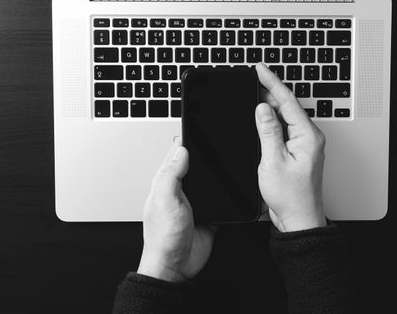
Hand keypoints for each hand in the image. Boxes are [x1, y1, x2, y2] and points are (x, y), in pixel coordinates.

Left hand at [138, 138, 214, 282]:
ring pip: (210, 180)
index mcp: (166, 182)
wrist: (176, 266)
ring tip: (228, 159)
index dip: (187, 142)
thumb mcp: (164, 200)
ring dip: (218, 174)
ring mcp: (197, 201)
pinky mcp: (211, 213)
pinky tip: (234, 186)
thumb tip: (180, 150)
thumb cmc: (163, 237)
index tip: (200, 129)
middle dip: (206, 155)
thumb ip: (171, 174)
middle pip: (196, 165)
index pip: (176, 154)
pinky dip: (227, 193)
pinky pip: (221, 199)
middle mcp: (181, 189)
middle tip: (220, 141)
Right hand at [255, 63, 326, 231]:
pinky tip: (261, 119)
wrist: (298, 219)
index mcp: (307, 136)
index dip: (272, 83)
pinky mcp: (296, 152)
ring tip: (254, 93)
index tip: (260, 69)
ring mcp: (303, 145)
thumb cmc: (291, 197)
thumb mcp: (274, 161)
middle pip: (287, 106)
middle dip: (270, 91)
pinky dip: (271, 122)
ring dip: (270, 106)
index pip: (288, 101)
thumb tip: (263, 108)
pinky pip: (284, 130)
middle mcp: (309, 138)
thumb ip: (268, 131)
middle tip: (252, 78)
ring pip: (285, 118)